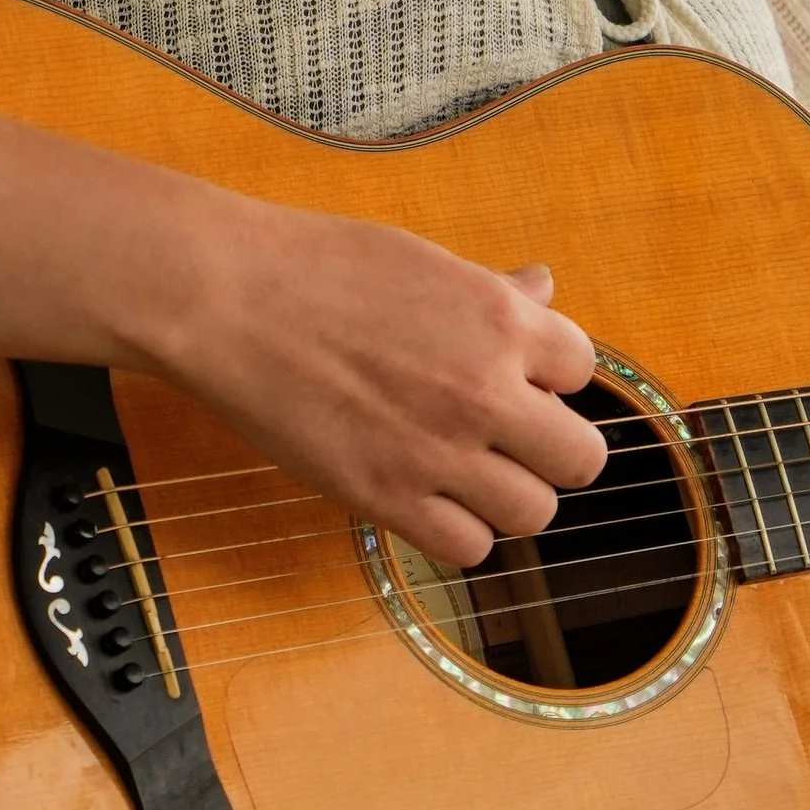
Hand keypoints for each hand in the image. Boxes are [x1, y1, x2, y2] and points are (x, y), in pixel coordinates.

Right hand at [155, 198, 606, 569]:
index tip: (515, 378)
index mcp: (500, 318)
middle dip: (551, 450)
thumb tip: (543, 289)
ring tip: (466, 474)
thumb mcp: (422, 260)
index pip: (582, 368)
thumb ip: (492, 292)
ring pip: (532, 513)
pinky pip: (467, 548)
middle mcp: (485, 389)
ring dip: (508, 497)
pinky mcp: (385, 496)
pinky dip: (458, 533)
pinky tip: (428, 501)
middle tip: (506, 440)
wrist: (226, 299)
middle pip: (580, 459)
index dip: (550, 377)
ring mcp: (438, 450)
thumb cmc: (316, 266)